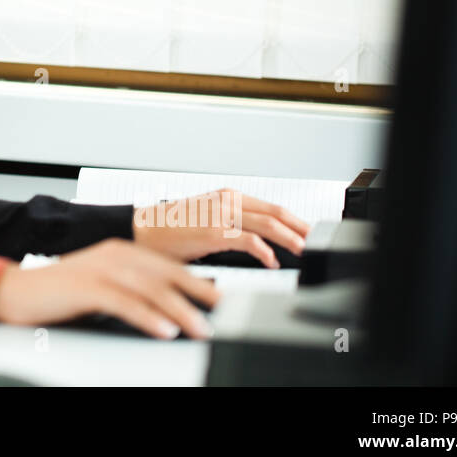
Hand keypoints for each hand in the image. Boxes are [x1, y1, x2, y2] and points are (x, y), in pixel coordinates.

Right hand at [0, 238, 219, 339]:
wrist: (15, 291)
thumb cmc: (58, 294)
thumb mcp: (100, 287)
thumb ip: (131, 292)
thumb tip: (168, 310)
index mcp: (120, 251)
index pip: (168, 265)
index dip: (198, 280)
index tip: (223, 297)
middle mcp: (114, 254)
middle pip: (166, 273)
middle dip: (199, 291)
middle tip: (226, 309)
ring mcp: (99, 269)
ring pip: (150, 288)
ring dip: (180, 310)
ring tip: (202, 328)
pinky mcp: (85, 287)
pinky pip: (125, 303)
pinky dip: (148, 318)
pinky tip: (164, 331)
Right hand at [131, 189, 308, 266]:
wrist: (141, 230)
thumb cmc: (169, 229)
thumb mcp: (205, 219)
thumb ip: (231, 225)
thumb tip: (258, 242)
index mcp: (226, 196)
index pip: (271, 206)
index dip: (294, 220)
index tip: (308, 232)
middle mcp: (226, 201)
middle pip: (275, 212)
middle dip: (300, 228)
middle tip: (314, 241)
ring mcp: (220, 214)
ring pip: (267, 224)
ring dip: (289, 238)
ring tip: (302, 250)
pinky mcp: (212, 231)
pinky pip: (248, 240)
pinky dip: (265, 250)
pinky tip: (271, 261)